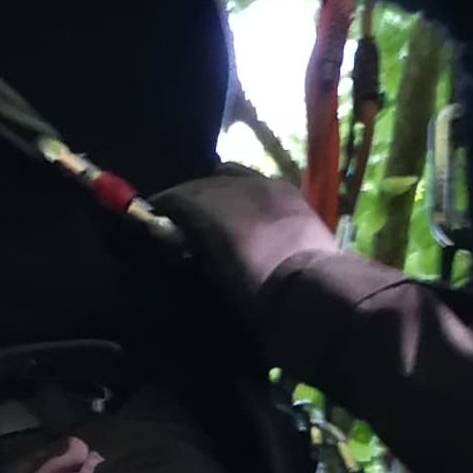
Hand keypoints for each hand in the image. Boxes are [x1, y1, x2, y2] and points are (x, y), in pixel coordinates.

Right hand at [155, 169, 340, 329]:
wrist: (317, 295)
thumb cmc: (261, 297)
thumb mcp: (217, 276)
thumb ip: (193, 247)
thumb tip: (172, 236)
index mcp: (210, 209)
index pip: (177, 197)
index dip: (164, 208)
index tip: (155, 221)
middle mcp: (235, 186)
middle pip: (202, 183)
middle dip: (190, 199)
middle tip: (185, 222)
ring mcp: (265, 184)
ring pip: (230, 176)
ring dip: (219, 190)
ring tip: (217, 212)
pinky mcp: (289, 191)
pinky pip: (257, 182)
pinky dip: (245, 193)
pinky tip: (246, 211)